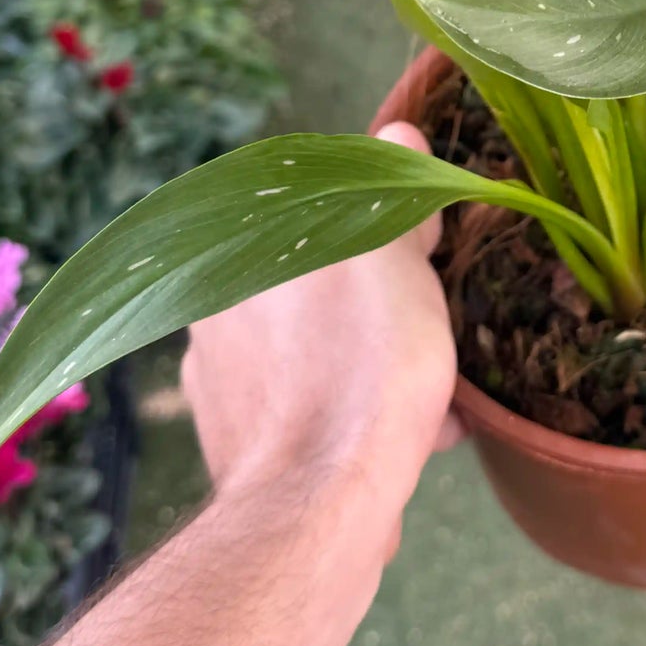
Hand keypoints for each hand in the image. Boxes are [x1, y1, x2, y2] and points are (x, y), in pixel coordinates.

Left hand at [180, 120, 460, 507]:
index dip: (380, 232)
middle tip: (434, 334)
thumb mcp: (395, 255)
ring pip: (318, 354)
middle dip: (380, 307)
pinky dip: (354, 418)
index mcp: (231, 254)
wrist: (319, 510)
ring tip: (435, 403)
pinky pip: (311, 413)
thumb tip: (396, 135)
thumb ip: (392, 193)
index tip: (424, 260)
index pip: (315, 213)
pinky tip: (407, 441)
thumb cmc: (361, 364)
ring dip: (373, 367)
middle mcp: (210, 316)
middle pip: (318, 287)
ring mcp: (218, 390)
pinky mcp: (239, 453)